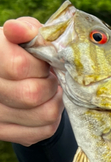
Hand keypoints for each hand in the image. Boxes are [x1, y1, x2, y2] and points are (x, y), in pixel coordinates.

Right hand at [0, 18, 63, 145]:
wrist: (11, 78)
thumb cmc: (22, 52)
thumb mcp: (25, 36)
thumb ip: (27, 30)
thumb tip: (18, 29)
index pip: (18, 66)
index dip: (39, 64)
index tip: (43, 62)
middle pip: (31, 94)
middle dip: (49, 84)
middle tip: (48, 77)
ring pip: (44, 115)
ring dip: (54, 101)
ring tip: (48, 90)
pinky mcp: (4, 132)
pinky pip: (44, 130)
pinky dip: (52, 118)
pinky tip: (43, 105)